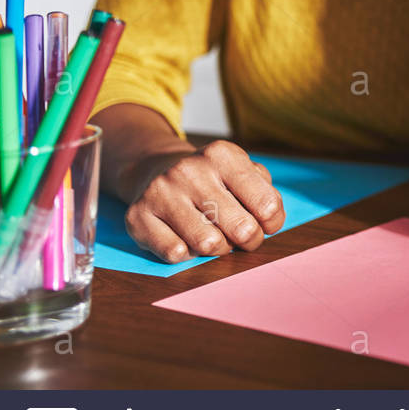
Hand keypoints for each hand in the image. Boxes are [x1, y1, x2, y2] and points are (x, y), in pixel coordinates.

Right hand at [123, 140, 285, 262]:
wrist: (155, 170)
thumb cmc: (214, 180)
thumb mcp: (244, 172)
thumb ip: (266, 194)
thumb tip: (268, 222)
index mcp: (222, 155)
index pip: (267, 205)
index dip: (272, 223)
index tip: (265, 223)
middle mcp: (189, 170)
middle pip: (242, 229)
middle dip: (249, 240)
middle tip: (243, 237)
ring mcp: (160, 192)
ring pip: (208, 244)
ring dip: (219, 249)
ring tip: (216, 236)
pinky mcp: (136, 216)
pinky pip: (175, 253)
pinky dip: (187, 254)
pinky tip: (185, 237)